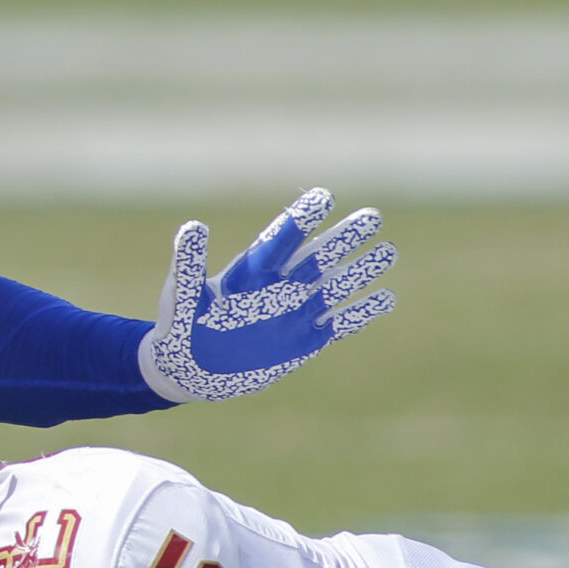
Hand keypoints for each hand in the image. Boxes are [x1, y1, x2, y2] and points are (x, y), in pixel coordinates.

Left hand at [138, 187, 395, 402]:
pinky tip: (386, 297)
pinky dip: (361, 312)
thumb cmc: (179, 328)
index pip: (281, 240)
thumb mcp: (183, 297)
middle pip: (316, 256)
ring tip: (390, 251)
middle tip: (372, 216)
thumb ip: (189, 265)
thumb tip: (192, 227)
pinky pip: (338, 323)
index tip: (324, 196)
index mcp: (250, 273)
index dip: (301, 219)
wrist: (187, 371)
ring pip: (333, 286)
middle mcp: (277, 287)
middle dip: (343, 238)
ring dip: (361, 270)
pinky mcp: (302, 341)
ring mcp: (292, 313)